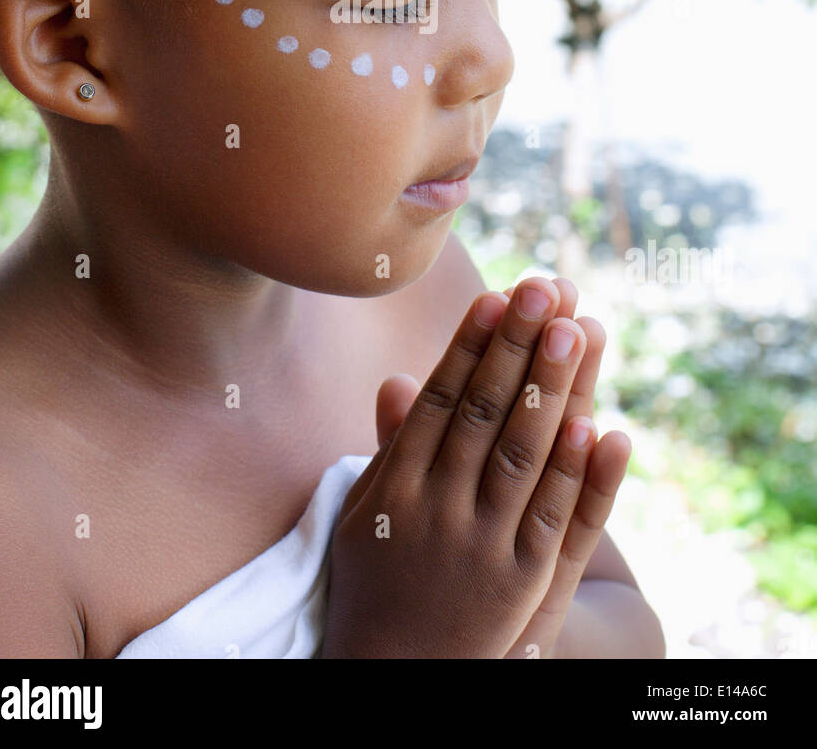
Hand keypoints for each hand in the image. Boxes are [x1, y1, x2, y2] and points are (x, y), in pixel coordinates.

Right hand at [319, 278, 624, 658]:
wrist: (390, 680)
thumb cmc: (376, 582)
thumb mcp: (367, 511)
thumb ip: (393, 446)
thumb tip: (400, 379)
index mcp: (395, 485)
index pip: (440, 399)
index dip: (471, 344)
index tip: (498, 295)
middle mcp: (435, 508)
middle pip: (483, 412)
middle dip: (517, 345)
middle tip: (546, 287)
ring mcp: (479, 544)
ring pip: (521, 454)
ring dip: (552, 388)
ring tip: (576, 328)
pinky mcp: (520, 583)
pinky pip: (554, 518)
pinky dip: (578, 473)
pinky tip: (599, 425)